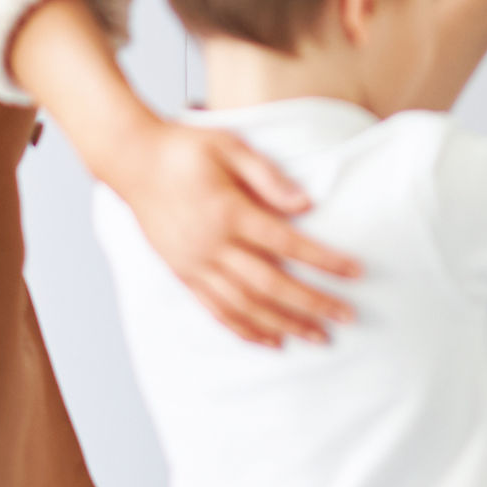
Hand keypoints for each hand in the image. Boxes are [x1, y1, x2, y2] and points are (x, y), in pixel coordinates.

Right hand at [102, 120, 363, 346]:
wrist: (131, 160)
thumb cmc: (184, 147)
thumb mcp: (230, 145)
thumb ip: (268, 176)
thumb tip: (306, 205)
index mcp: (228, 211)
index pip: (287, 244)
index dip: (324, 261)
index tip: (355, 272)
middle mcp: (211, 245)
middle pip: (270, 284)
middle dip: (312, 304)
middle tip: (347, 318)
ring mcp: (194, 264)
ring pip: (245, 306)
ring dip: (284, 325)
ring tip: (317, 338)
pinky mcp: (182, 274)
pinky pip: (216, 311)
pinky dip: (246, 330)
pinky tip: (271, 340)